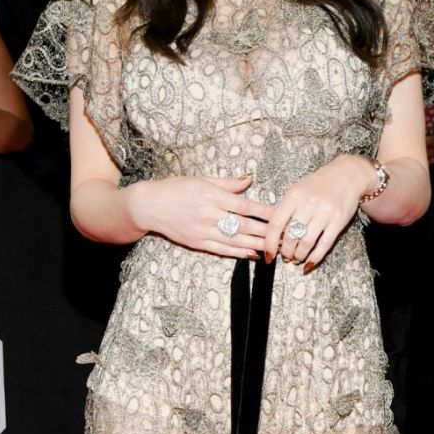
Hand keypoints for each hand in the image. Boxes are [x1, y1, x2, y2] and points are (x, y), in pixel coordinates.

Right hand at [128, 173, 270, 259]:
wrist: (150, 206)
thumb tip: (250, 179)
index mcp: (212, 196)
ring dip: (257, 245)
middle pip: (244, 225)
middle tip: (284, 235)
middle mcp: (210, 215)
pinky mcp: (198, 243)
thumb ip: (228, 183)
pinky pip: (222, 250)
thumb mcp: (202, 179)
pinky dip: (239, 252)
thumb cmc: (176, 189)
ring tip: (275, 248)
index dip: (265, 212)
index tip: (281, 215)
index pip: (245, 205)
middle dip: (267, 232)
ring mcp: (203, 231)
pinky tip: (252, 254)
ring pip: (236, 240)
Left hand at [263, 155, 373, 269]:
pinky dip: (315, 257)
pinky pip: (324, 244)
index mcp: (294, 196)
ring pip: (306, 243)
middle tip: (285, 256)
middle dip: (286, 251)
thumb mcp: (298, 190)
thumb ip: (286, 209)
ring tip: (296, 258)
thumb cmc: (319, 184)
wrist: (347, 175)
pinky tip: (308, 264)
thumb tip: (273, 234)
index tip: (268, 254)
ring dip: (299, 255)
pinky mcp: (338, 221)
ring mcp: (324, 213)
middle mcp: (308, 204)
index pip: (276, 223)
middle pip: (291, 236)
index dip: (270, 243)